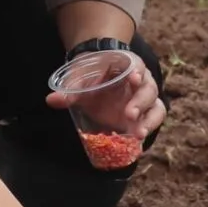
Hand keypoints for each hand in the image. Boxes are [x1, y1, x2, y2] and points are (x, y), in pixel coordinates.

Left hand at [43, 54, 164, 139]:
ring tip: (139, 133)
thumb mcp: (80, 78)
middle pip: (148, 89)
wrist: (98, 77)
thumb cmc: (92, 73)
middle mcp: (142, 81)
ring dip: (150, 120)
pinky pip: (152, 120)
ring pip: (156, 107)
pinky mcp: (144, 114)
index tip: (133, 78)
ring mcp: (145, 99)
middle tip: (130, 115)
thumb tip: (51, 100)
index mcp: (127, 64)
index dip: (137, 72)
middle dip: (140, 102)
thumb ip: (69, 89)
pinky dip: (148, 129)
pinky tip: (138, 141)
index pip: (136, 65)